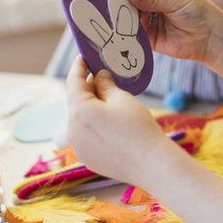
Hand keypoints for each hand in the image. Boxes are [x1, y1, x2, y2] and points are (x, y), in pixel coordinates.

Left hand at [65, 57, 172, 184]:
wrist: (150, 164)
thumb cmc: (138, 128)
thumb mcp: (122, 98)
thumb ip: (105, 85)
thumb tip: (98, 77)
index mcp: (79, 111)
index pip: (73, 83)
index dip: (78, 68)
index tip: (83, 58)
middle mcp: (72, 130)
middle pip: (75, 102)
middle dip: (86, 89)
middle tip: (100, 76)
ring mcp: (77, 147)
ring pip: (79, 120)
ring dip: (89, 108)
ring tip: (107, 100)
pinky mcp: (86, 158)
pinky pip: (84, 136)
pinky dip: (92, 125)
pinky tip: (109, 123)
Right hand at [121, 0, 222, 63]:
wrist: (209, 37)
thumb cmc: (197, 11)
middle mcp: (148, 2)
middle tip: (125, 0)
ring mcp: (146, 19)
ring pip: (126, 14)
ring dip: (124, 14)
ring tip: (127, 15)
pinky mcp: (147, 37)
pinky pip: (132, 33)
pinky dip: (127, 31)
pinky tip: (126, 29)